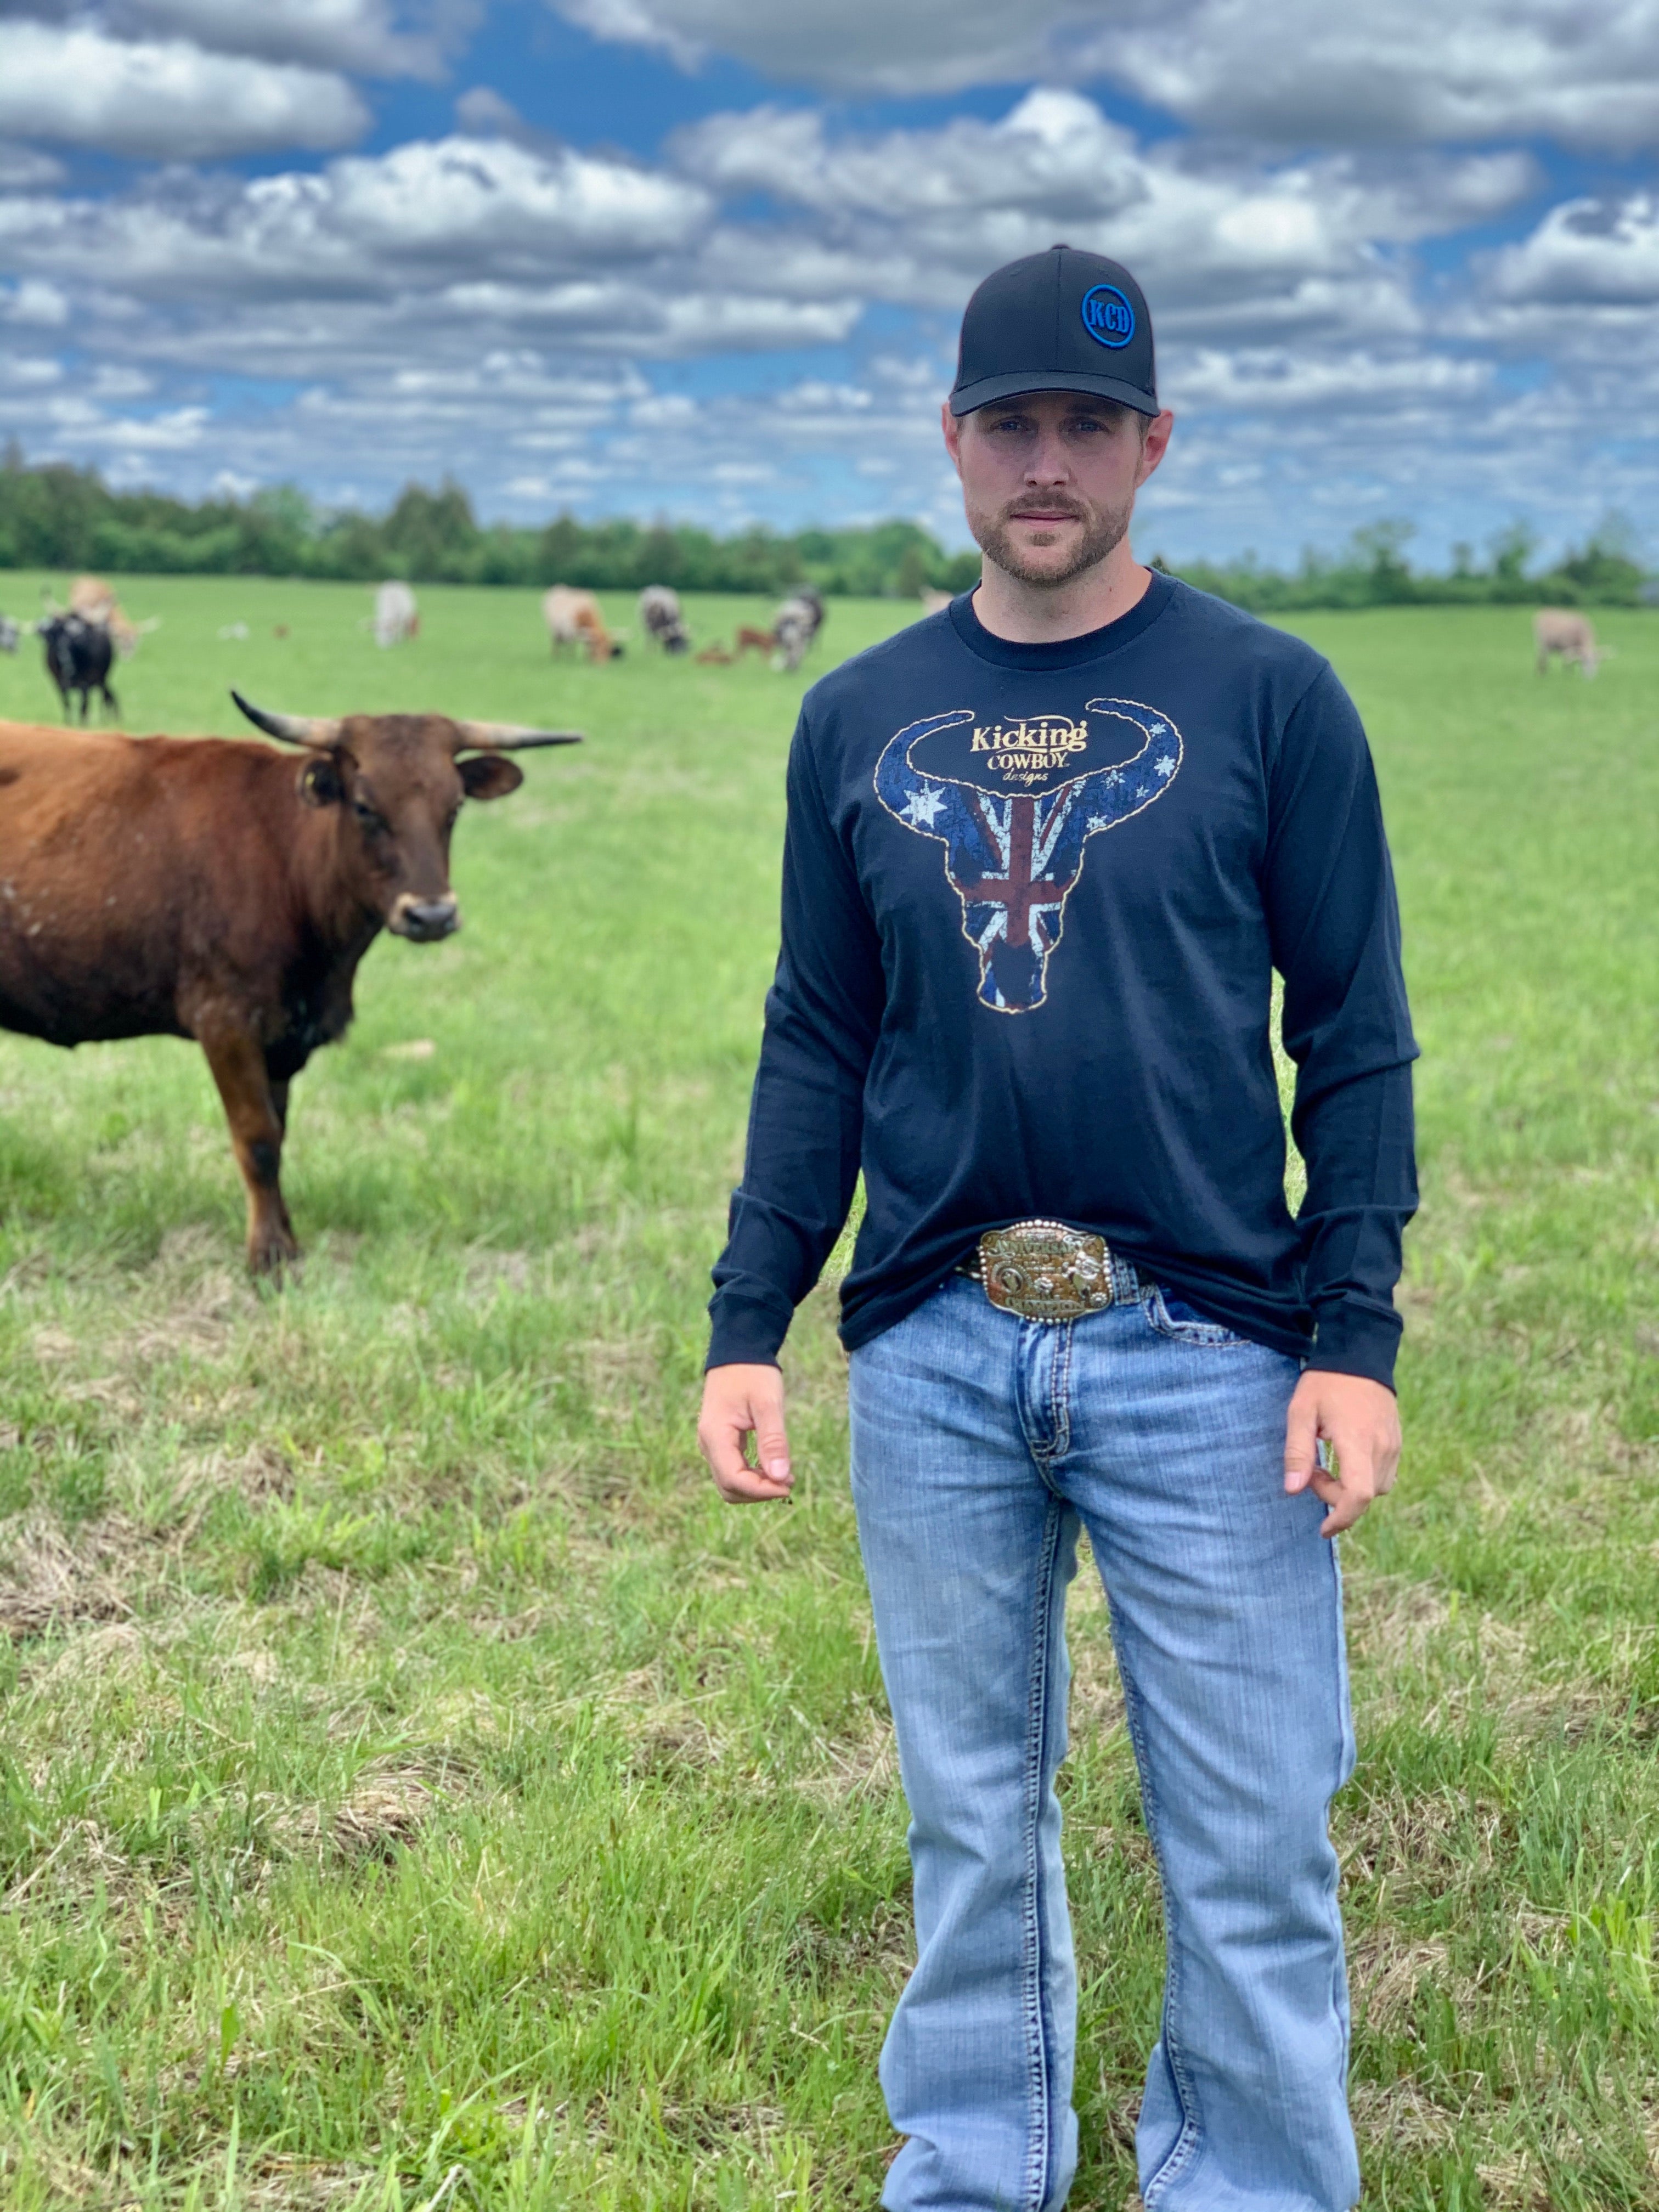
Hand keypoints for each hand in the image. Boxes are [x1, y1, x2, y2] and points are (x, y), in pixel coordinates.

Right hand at [697, 1363, 793, 1503]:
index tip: (789, 1485)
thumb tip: (780, 1477)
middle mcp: (708, 1444)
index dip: (761, 1490)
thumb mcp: (768, 1404)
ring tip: (785, 1475)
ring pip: (730, 1483)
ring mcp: (712, 1444)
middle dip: (759, 1492)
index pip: (733, 1480)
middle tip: (789, 1480)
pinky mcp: (720, 1442)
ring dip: (756, 1486)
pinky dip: (752, 1476)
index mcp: (715, 1435)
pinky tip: (773, 1466)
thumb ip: (773, 1441)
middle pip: (729, 1488)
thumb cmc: (754, 1374)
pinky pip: (732, 1470)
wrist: (738, 1352)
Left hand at [1283, 1370, 1400, 1536]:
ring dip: (1350, 1488)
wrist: (1359, 1354)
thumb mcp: (1300, 1412)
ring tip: (1326, 1461)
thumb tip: (1292, 1490)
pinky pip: (1384, 1474)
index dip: (1342, 1518)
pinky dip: (1363, 1478)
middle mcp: (1382, 1447)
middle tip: (1311, 1470)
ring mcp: (1394, 1445)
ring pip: (1377, 1488)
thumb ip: (1297, 1452)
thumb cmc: (1325, 1382)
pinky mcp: (1397, 1442)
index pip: (1359, 1495)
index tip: (1323, 1528)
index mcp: (1358, 1441)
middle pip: (1365, 1496)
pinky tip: (1345, 1458)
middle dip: (1335, 1496)